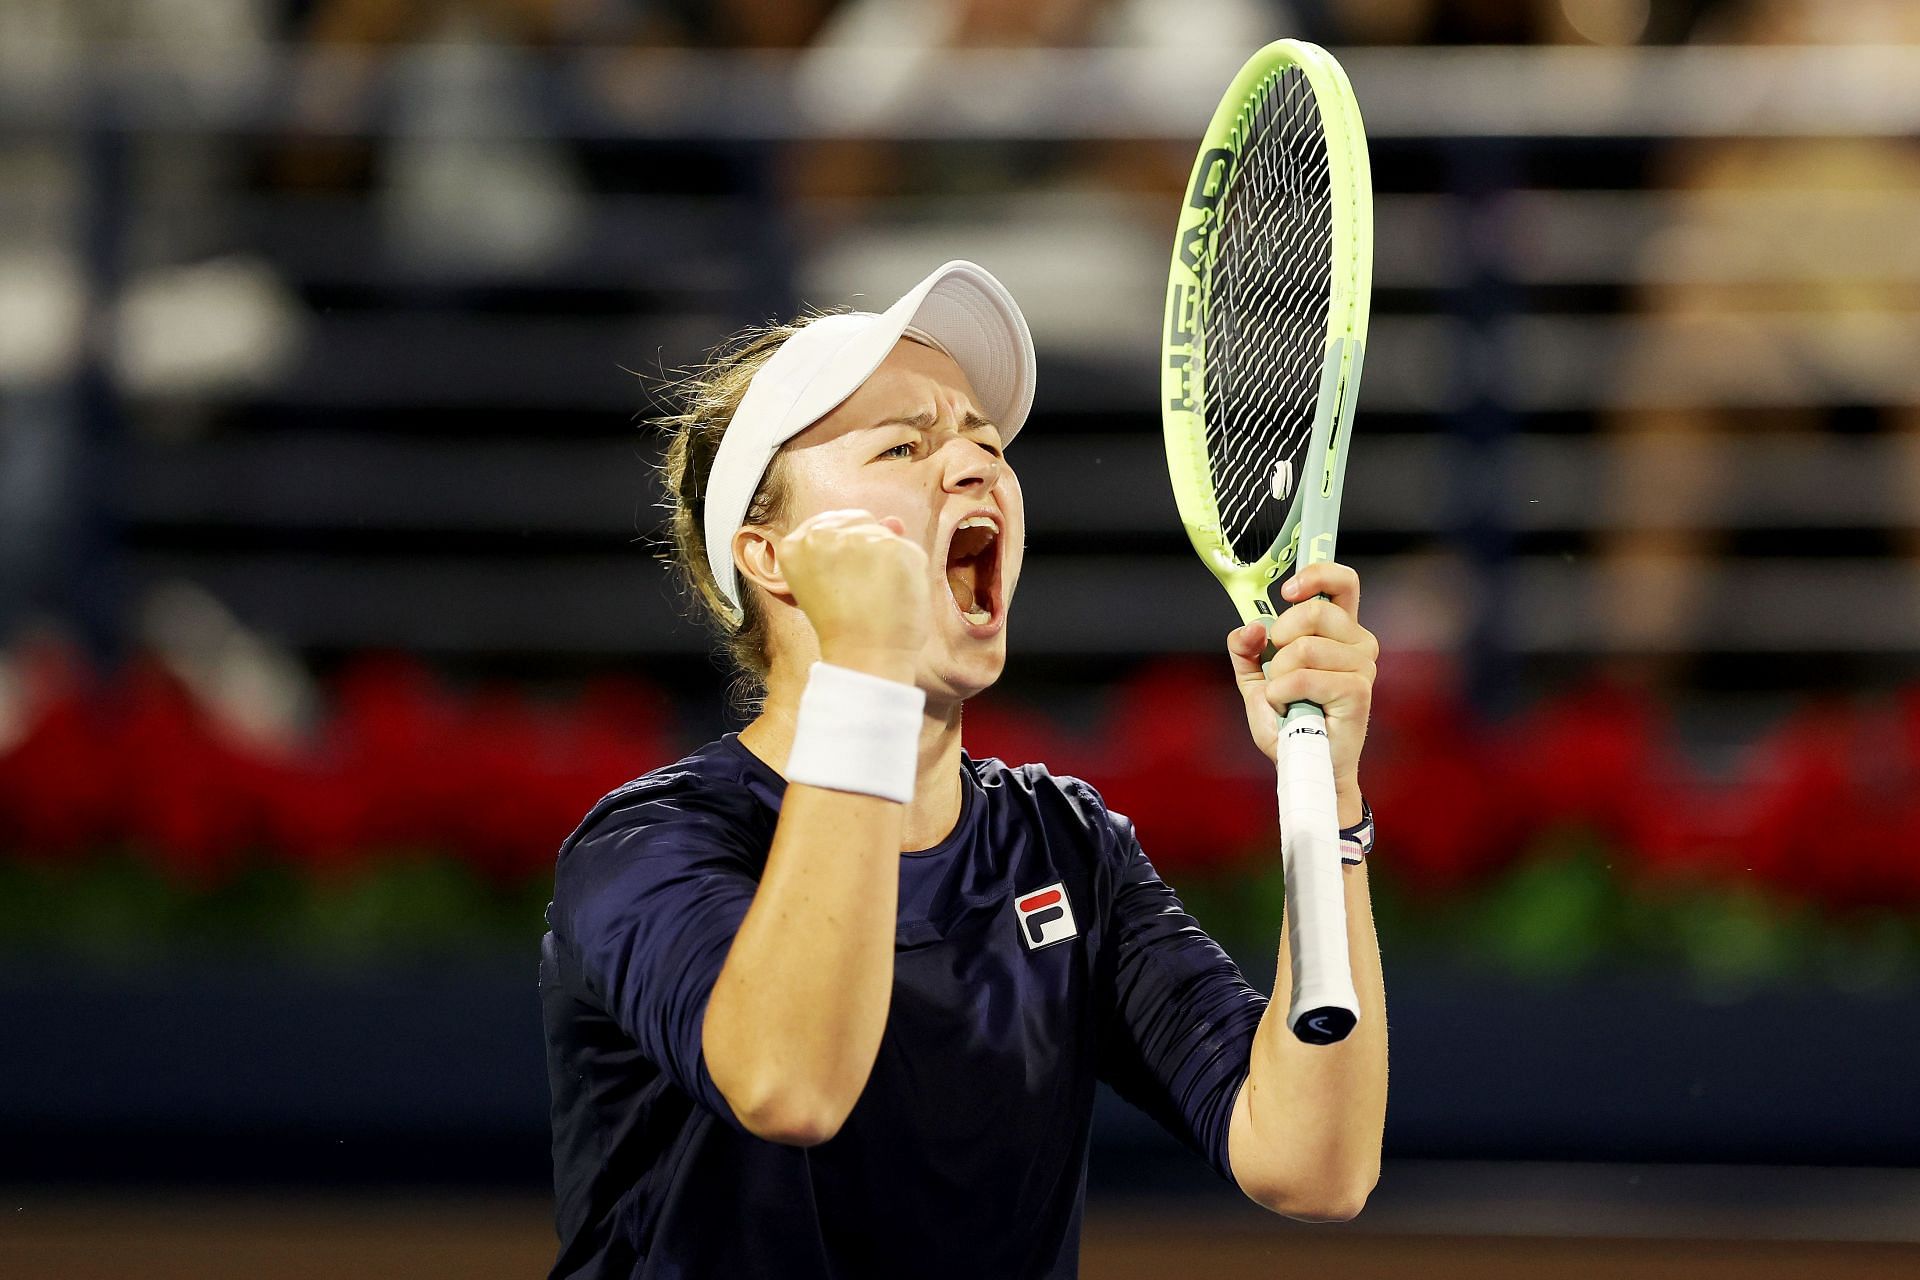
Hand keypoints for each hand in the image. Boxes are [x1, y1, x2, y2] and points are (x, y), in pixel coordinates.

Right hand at [778, 508, 929, 674]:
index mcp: (795, 545)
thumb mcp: (821, 581)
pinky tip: (895, 593)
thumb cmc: (842, 627)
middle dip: (865, 548)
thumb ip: (846, 544)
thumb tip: (893, 520)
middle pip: (857, 521)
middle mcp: (822, 535)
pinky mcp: (892, 547)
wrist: (863, 655)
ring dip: (887, 558)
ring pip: (883, 533)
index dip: (843, 547)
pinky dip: (908, 569)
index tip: (847, 570)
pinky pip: (908, 547)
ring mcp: (859, 538)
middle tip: (862, 586)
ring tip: (877, 593)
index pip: (828, 523)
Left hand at [1226, 562, 1377, 796]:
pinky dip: (1282, 695)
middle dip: (1280, 639)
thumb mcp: (1255, 679)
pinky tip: (1290, 710)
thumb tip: (1251, 627)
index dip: (1315, 575)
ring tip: (1286, 698)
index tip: (1286, 592)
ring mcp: (1362, 666)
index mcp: (1339, 631)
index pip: (1343, 582)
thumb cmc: (1288, 721)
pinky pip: (1303, 677)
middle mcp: (1358, 643)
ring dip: (1278, 677)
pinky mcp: (1358, 691)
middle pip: (1314, 611)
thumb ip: (1246, 648)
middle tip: (1278, 668)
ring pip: (1303, 648)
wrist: (1302, 764)